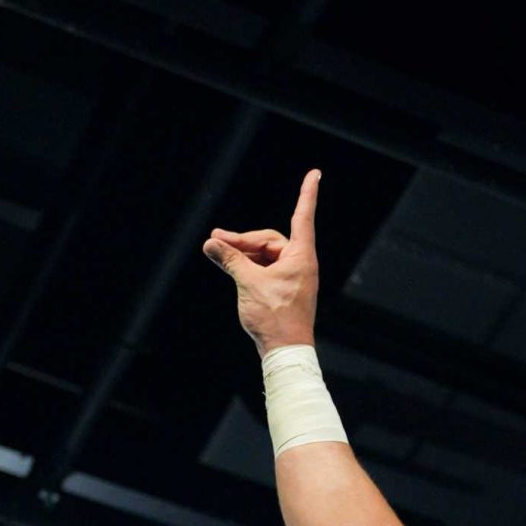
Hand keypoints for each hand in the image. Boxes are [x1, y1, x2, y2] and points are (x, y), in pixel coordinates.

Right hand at [203, 168, 322, 350]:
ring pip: (265, 255)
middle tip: (215, 240)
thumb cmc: (274, 317)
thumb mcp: (247, 283)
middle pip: (270, 239)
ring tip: (217, 252)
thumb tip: (210, 243)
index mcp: (300, 256)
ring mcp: (293, 277)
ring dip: (242, 253)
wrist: (285, 351)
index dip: (307, 193)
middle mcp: (300, 263)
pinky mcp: (284, 289)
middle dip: (243, 239)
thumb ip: (230, 259)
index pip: (302, 215)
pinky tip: (230, 267)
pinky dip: (248, 267)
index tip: (315, 173)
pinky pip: (265, 269)